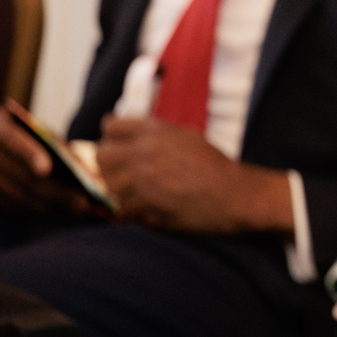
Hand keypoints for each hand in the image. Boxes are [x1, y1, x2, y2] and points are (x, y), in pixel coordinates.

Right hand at [0, 106, 100, 215]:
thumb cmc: (21, 131)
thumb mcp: (36, 128)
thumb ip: (56, 144)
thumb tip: (83, 170)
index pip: (9, 138)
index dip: (28, 153)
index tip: (47, 169)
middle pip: (18, 175)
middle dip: (54, 190)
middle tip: (83, 200)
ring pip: (16, 194)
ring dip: (50, 204)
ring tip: (78, 208)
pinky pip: (11, 205)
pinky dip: (37, 208)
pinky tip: (60, 209)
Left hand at [95, 116, 290, 233]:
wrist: (234, 195)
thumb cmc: (213, 167)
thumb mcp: (185, 136)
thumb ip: (154, 133)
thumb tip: (122, 132)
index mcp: (155, 130)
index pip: (111, 126)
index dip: (112, 139)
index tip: (119, 149)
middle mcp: (145, 150)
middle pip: (102, 155)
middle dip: (108, 166)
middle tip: (122, 175)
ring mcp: (143, 178)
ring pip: (108, 184)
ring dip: (118, 191)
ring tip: (135, 195)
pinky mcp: (146, 204)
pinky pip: (122, 207)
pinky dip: (130, 210)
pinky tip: (145, 208)